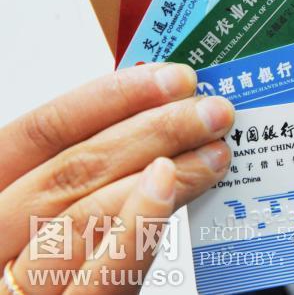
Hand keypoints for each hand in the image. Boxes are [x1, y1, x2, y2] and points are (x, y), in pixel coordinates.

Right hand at [0, 63, 233, 293]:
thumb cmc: (34, 270)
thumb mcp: (37, 214)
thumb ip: (78, 180)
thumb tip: (151, 134)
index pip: (42, 131)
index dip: (110, 97)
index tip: (170, 79)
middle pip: (74, 167)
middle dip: (152, 128)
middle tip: (211, 110)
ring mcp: (16, 288)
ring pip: (87, 213)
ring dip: (162, 169)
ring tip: (215, 150)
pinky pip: (100, 277)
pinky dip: (134, 225)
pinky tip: (167, 186)